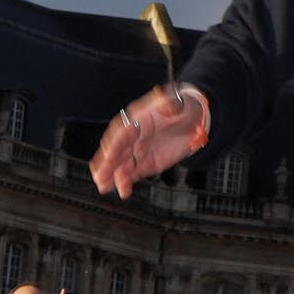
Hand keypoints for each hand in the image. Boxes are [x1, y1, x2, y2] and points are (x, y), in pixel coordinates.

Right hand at [90, 85, 210, 198]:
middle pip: (116, 150)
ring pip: (121, 164)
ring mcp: (138, 150)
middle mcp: (133, 135)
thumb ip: (171, 105)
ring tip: (104, 187)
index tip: (109, 156)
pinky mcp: (146, 162)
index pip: (121, 132)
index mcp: (137, 118)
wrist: (194, 119)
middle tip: (100, 176)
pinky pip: (132, 173)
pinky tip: (123, 191)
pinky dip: (126, 182)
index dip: (115, 144)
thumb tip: (169, 104)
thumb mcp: (179, 102)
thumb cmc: (184, 106)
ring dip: (112, 176)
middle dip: (107, 164)